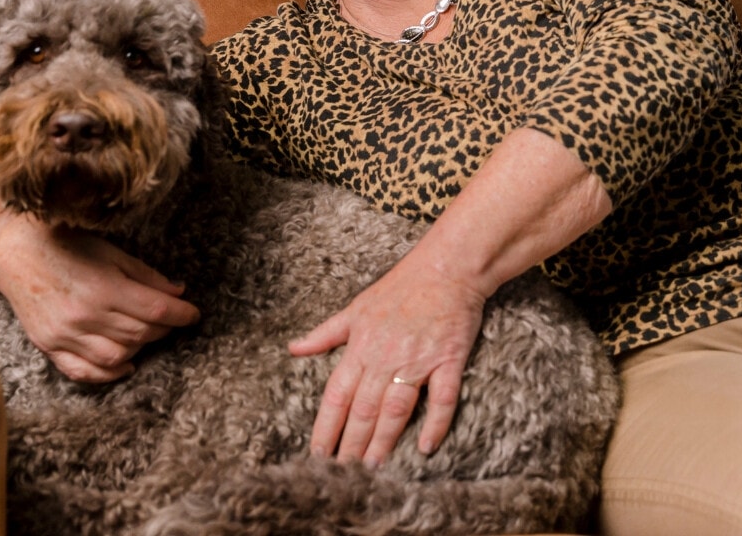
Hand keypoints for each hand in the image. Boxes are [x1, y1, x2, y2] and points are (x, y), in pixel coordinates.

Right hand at [0, 208, 199, 382]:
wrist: (15, 254)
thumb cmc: (67, 246)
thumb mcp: (112, 253)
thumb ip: (146, 276)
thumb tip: (179, 293)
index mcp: (103, 288)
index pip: (156, 311)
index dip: (182, 315)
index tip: (194, 314)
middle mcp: (84, 316)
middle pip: (140, 334)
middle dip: (164, 329)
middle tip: (171, 321)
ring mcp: (64, 335)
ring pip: (117, 356)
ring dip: (140, 349)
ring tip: (147, 336)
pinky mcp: (48, 346)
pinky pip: (82, 371)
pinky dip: (108, 374)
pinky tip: (125, 364)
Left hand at [289, 253, 487, 466]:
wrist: (447, 267)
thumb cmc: (401, 286)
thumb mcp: (356, 307)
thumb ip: (325, 334)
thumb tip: (293, 348)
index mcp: (360, 346)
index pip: (336, 395)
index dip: (326, 427)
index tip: (317, 455)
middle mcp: (385, 356)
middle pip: (363, 409)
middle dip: (351, 444)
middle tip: (343, 474)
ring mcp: (418, 359)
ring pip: (396, 408)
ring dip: (383, 439)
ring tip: (373, 467)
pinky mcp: (449, 359)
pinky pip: (442, 398)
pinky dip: (435, 423)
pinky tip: (426, 447)